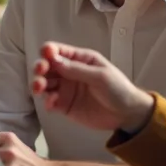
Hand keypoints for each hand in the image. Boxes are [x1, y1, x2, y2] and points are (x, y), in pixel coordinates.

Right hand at [30, 41, 154, 131]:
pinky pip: (50, 102)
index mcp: (79, 60)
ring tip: (39, 89)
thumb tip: (54, 60)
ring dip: (38, 84)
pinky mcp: (64, 105)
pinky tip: (51, 103)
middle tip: (40, 72)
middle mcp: (69, 72)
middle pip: (47, 66)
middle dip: (40, 67)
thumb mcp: (101, 76)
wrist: (127, 114)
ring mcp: (65, 89)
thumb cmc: (118, 89)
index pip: (58, 51)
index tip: (46, 56)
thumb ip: (77, 69)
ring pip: (44, 83)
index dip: (49, 51)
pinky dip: (47, 101)